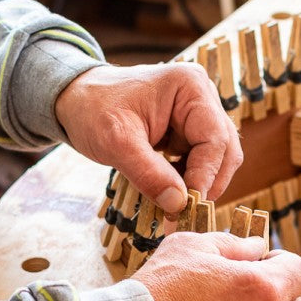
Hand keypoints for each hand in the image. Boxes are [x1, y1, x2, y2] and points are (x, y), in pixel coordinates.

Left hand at [55, 63, 241, 213]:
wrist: (75, 99)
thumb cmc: (92, 109)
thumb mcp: (116, 142)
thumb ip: (148, 173)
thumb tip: (178, 205)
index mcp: (190, 87)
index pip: (215, 138)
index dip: (205, 175)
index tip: (187, 206)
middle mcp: (202, 96)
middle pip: (225, 150)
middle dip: (207, 183)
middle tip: (184, 213)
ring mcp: (197, 113)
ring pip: (217, 159)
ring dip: (199, 184)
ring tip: (174, 206)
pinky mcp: (188, 130)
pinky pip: (200, 161)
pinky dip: (189, 180)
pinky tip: (169, 192)